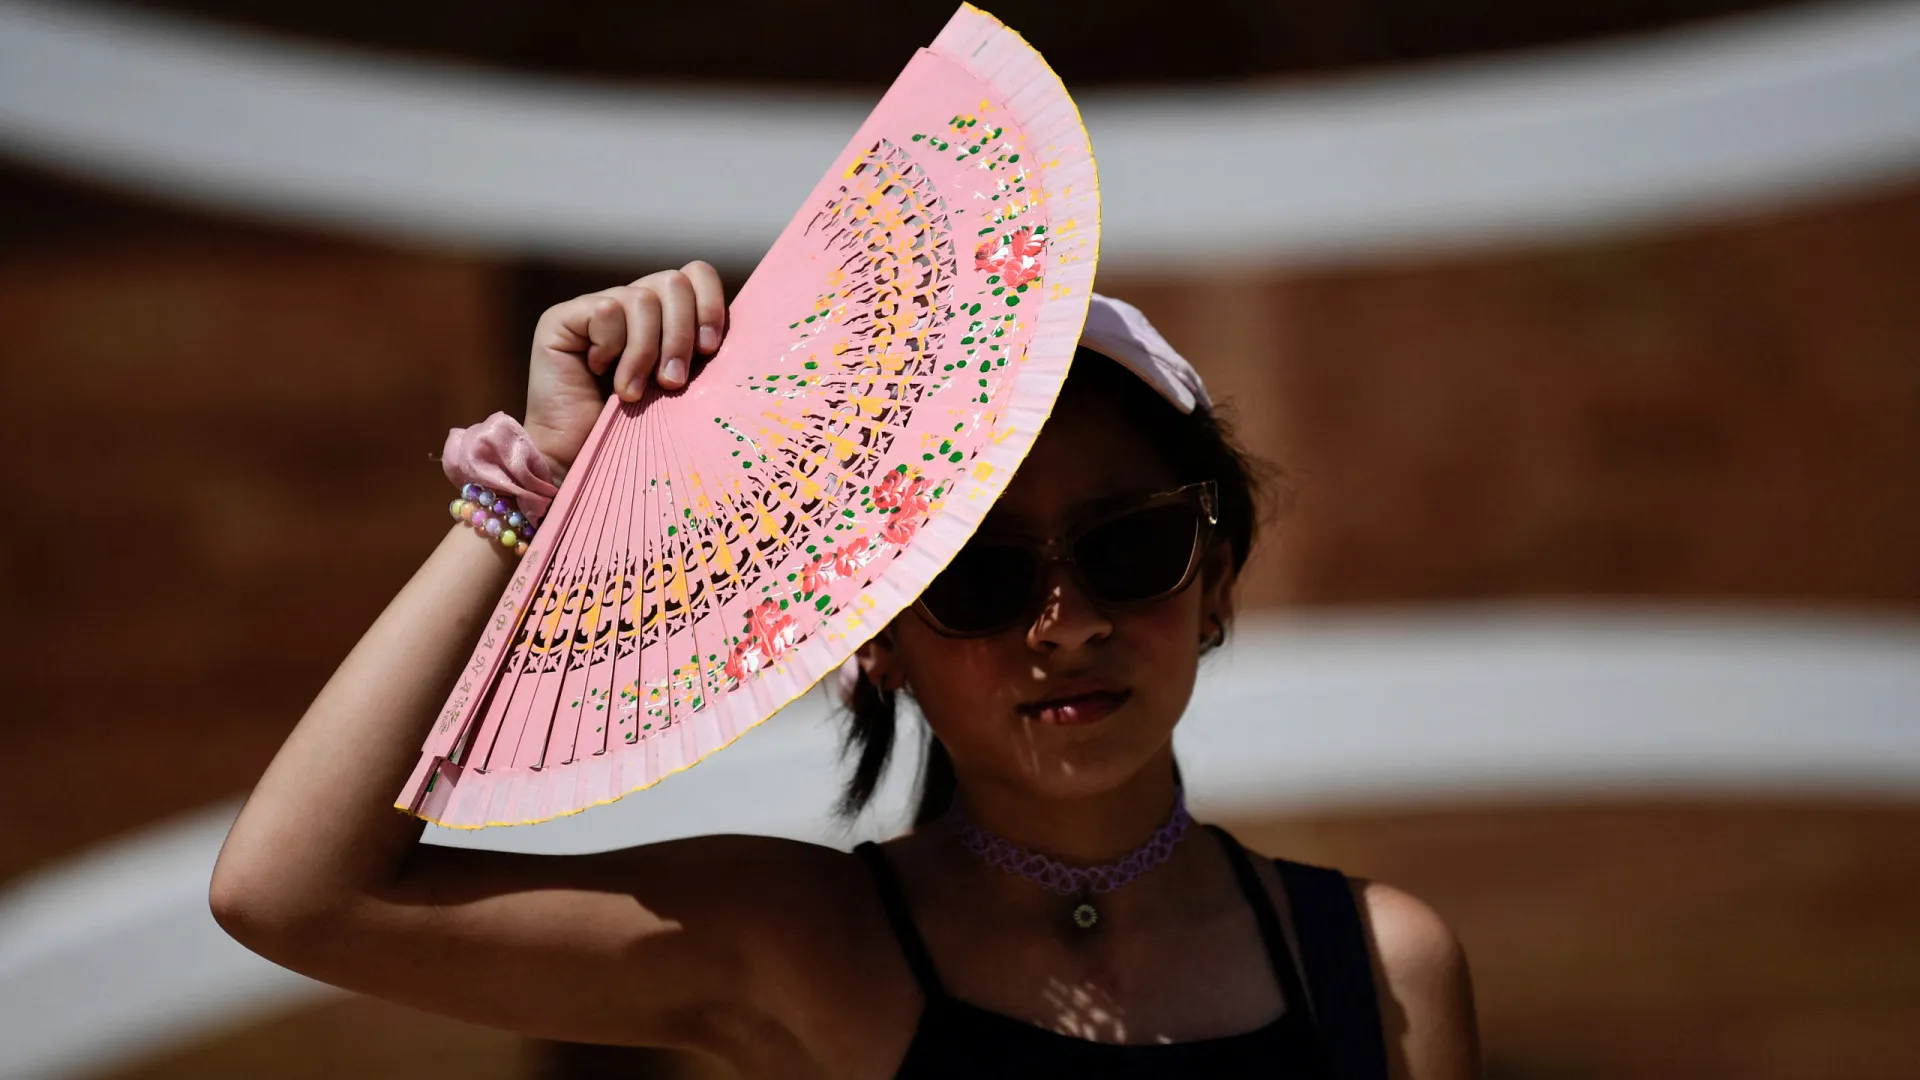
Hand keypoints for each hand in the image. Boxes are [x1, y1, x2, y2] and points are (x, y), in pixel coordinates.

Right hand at [522, 261, 727, 478]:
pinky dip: (611, 347)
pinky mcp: (563, 318)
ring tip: (633, 393)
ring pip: (643, 299)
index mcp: (666, 317)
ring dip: (644, 352)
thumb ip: (701, 352)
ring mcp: (596, 308)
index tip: (710, 349)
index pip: (696, 274)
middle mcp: (631, 304)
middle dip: (680, 335)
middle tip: (672, 383)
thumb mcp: (684, 389)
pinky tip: (596, 372)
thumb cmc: (637, 435)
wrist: (580, 463)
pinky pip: (606, 310)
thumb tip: (734, 326)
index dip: (709, 303)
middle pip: (673, 283)